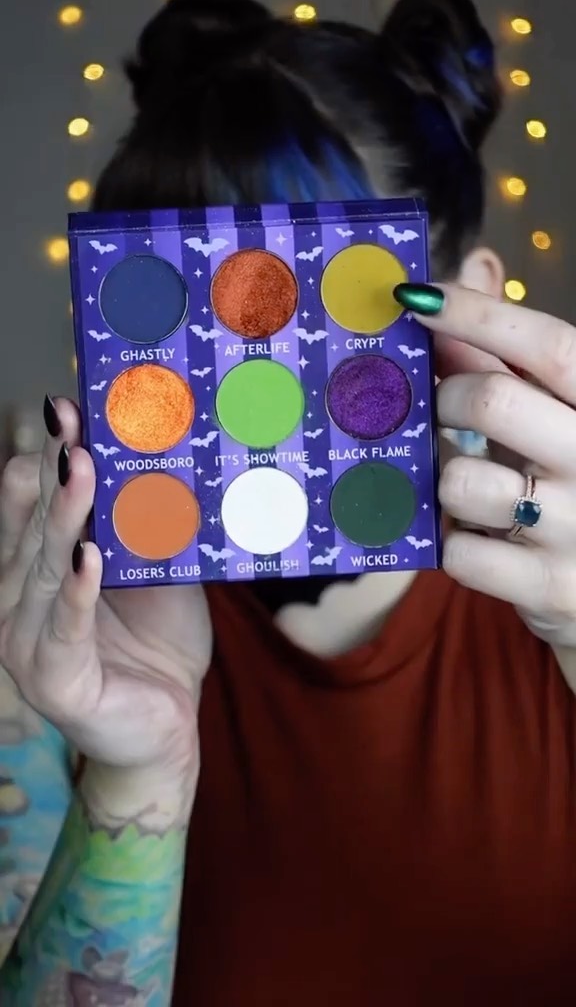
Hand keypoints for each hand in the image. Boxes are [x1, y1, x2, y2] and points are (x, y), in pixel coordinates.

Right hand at [0, 398, 211, 786]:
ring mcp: (28, 640)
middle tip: (66, 419)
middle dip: (52, 469)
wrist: (168, 726)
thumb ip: (146, 529)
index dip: (47, 455)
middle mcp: (22, 599)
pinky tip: (88, 556)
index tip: (67, 408)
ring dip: (64, 515)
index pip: (33, 504)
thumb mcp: (156, 573)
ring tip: (78, 467)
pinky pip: (67, 626)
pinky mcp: (54, 678)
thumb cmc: (158, 644)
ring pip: (44, 566)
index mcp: (38, 569)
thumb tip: (162, 462)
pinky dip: (78, 590)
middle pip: (34, 525)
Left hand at [396, 282, 575, 649]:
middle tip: (440, 407)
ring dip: (445, 480)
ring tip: (469, 485)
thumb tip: (454, 291)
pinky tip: (478, 538)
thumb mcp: (559, 419)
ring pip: (461, 481)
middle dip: (445, 399)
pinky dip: (453, 540)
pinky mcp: (551, 588)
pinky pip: (459, 550)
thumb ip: (510, 364)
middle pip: (492, 401)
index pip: (552, 347)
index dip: (480, 316)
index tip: (417, 297)